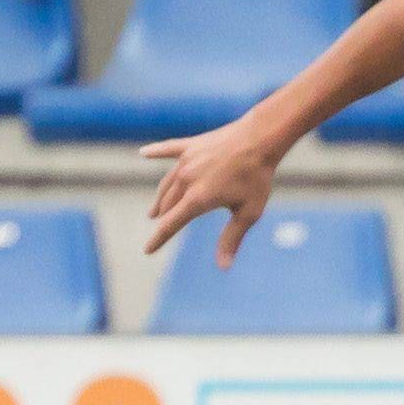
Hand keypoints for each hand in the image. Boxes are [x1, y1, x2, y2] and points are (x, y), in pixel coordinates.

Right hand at [141, 119, 283, 261]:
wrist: (260, 138)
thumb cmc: (257, 177)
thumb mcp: (247, 212)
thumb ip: (232, 238)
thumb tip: (224, 266)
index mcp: (197, 199)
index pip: (170, 224)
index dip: (158, 239)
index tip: (147, 250)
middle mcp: (186, 180)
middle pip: (168, 204)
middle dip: (162, 217)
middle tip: (158, 224)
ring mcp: (186, 160)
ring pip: (167, 183)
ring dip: (161, 197)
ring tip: (156, 207)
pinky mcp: (191, 145)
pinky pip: (168, 149)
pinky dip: (155, 152)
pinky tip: (143, 153)